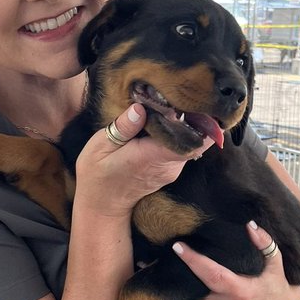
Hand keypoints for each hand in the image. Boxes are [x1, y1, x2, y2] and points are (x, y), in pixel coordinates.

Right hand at [74, 103, 212, 217]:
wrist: (103, 204)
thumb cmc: (98, 174)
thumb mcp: (100, 147)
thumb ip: (122, 128)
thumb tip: (140, 109)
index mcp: (152, 157)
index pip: (191, 142)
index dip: (201, 123)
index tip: (197, 102)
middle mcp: (169, 165)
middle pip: (194, 138)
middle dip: (190, 116)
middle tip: (177, 95)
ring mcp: (172, 170)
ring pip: (189, 142)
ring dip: (182, 125)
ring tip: (168, 106)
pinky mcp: (171, 170)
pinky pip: (182, 148)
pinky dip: (177, 135)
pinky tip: (163, 123)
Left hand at [172, 222, 299, 299]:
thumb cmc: (276, 288)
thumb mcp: (276, 264)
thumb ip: (264, 243)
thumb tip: (250, 225)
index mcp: (240, 291)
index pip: (211, 274)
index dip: (193, 260)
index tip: (178, 247)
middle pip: (192, 290)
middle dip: (175, 274)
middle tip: (158, 256)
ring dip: (173, 289)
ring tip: (160, 270)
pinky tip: (172, 286)